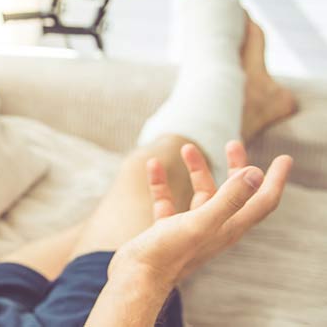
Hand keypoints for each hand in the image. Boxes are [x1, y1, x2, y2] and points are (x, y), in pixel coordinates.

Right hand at [110, 141, 291, 286]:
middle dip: (236, 167)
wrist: (136, 276)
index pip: (262, 201)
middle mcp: (213, 227)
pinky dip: (162, 182)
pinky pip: (168, 200)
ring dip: (196, 170)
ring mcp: (189, 229)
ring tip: (187, 147)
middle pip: (233, 193)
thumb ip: (229, 198)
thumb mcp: (201, 222)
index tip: (283, 158)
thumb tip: (255, 173)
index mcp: (229, 227)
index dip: (275, 180)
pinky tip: (153, 166)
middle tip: (233, 144)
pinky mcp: (166, 230)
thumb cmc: (169, 252)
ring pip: (200, 194)